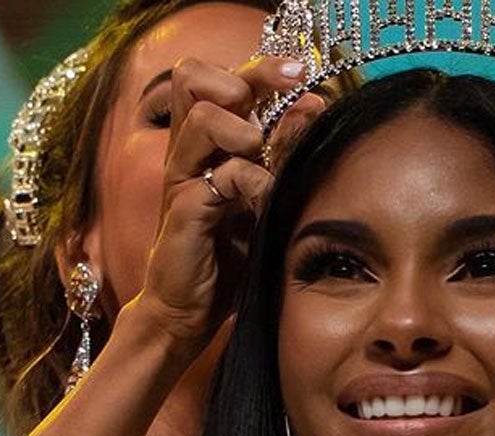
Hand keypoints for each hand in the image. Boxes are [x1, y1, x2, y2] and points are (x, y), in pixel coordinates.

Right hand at [138, 56, 305, 353]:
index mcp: (207, 142)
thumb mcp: (263, 195)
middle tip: (280, 95)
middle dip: (245, 78)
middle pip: (193, 77)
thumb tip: (313, 108)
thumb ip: (280, 153)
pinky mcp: (184, 212)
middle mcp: (189, 152)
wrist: (191, 309)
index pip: (221, 77)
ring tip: (263, 150)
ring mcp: (182, 179)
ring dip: (244, 127)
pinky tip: (267, 197)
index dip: (261, 67)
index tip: (302, 73)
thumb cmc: (229, 252)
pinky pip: (217, 178)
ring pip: (201, 118)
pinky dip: (251, 180)